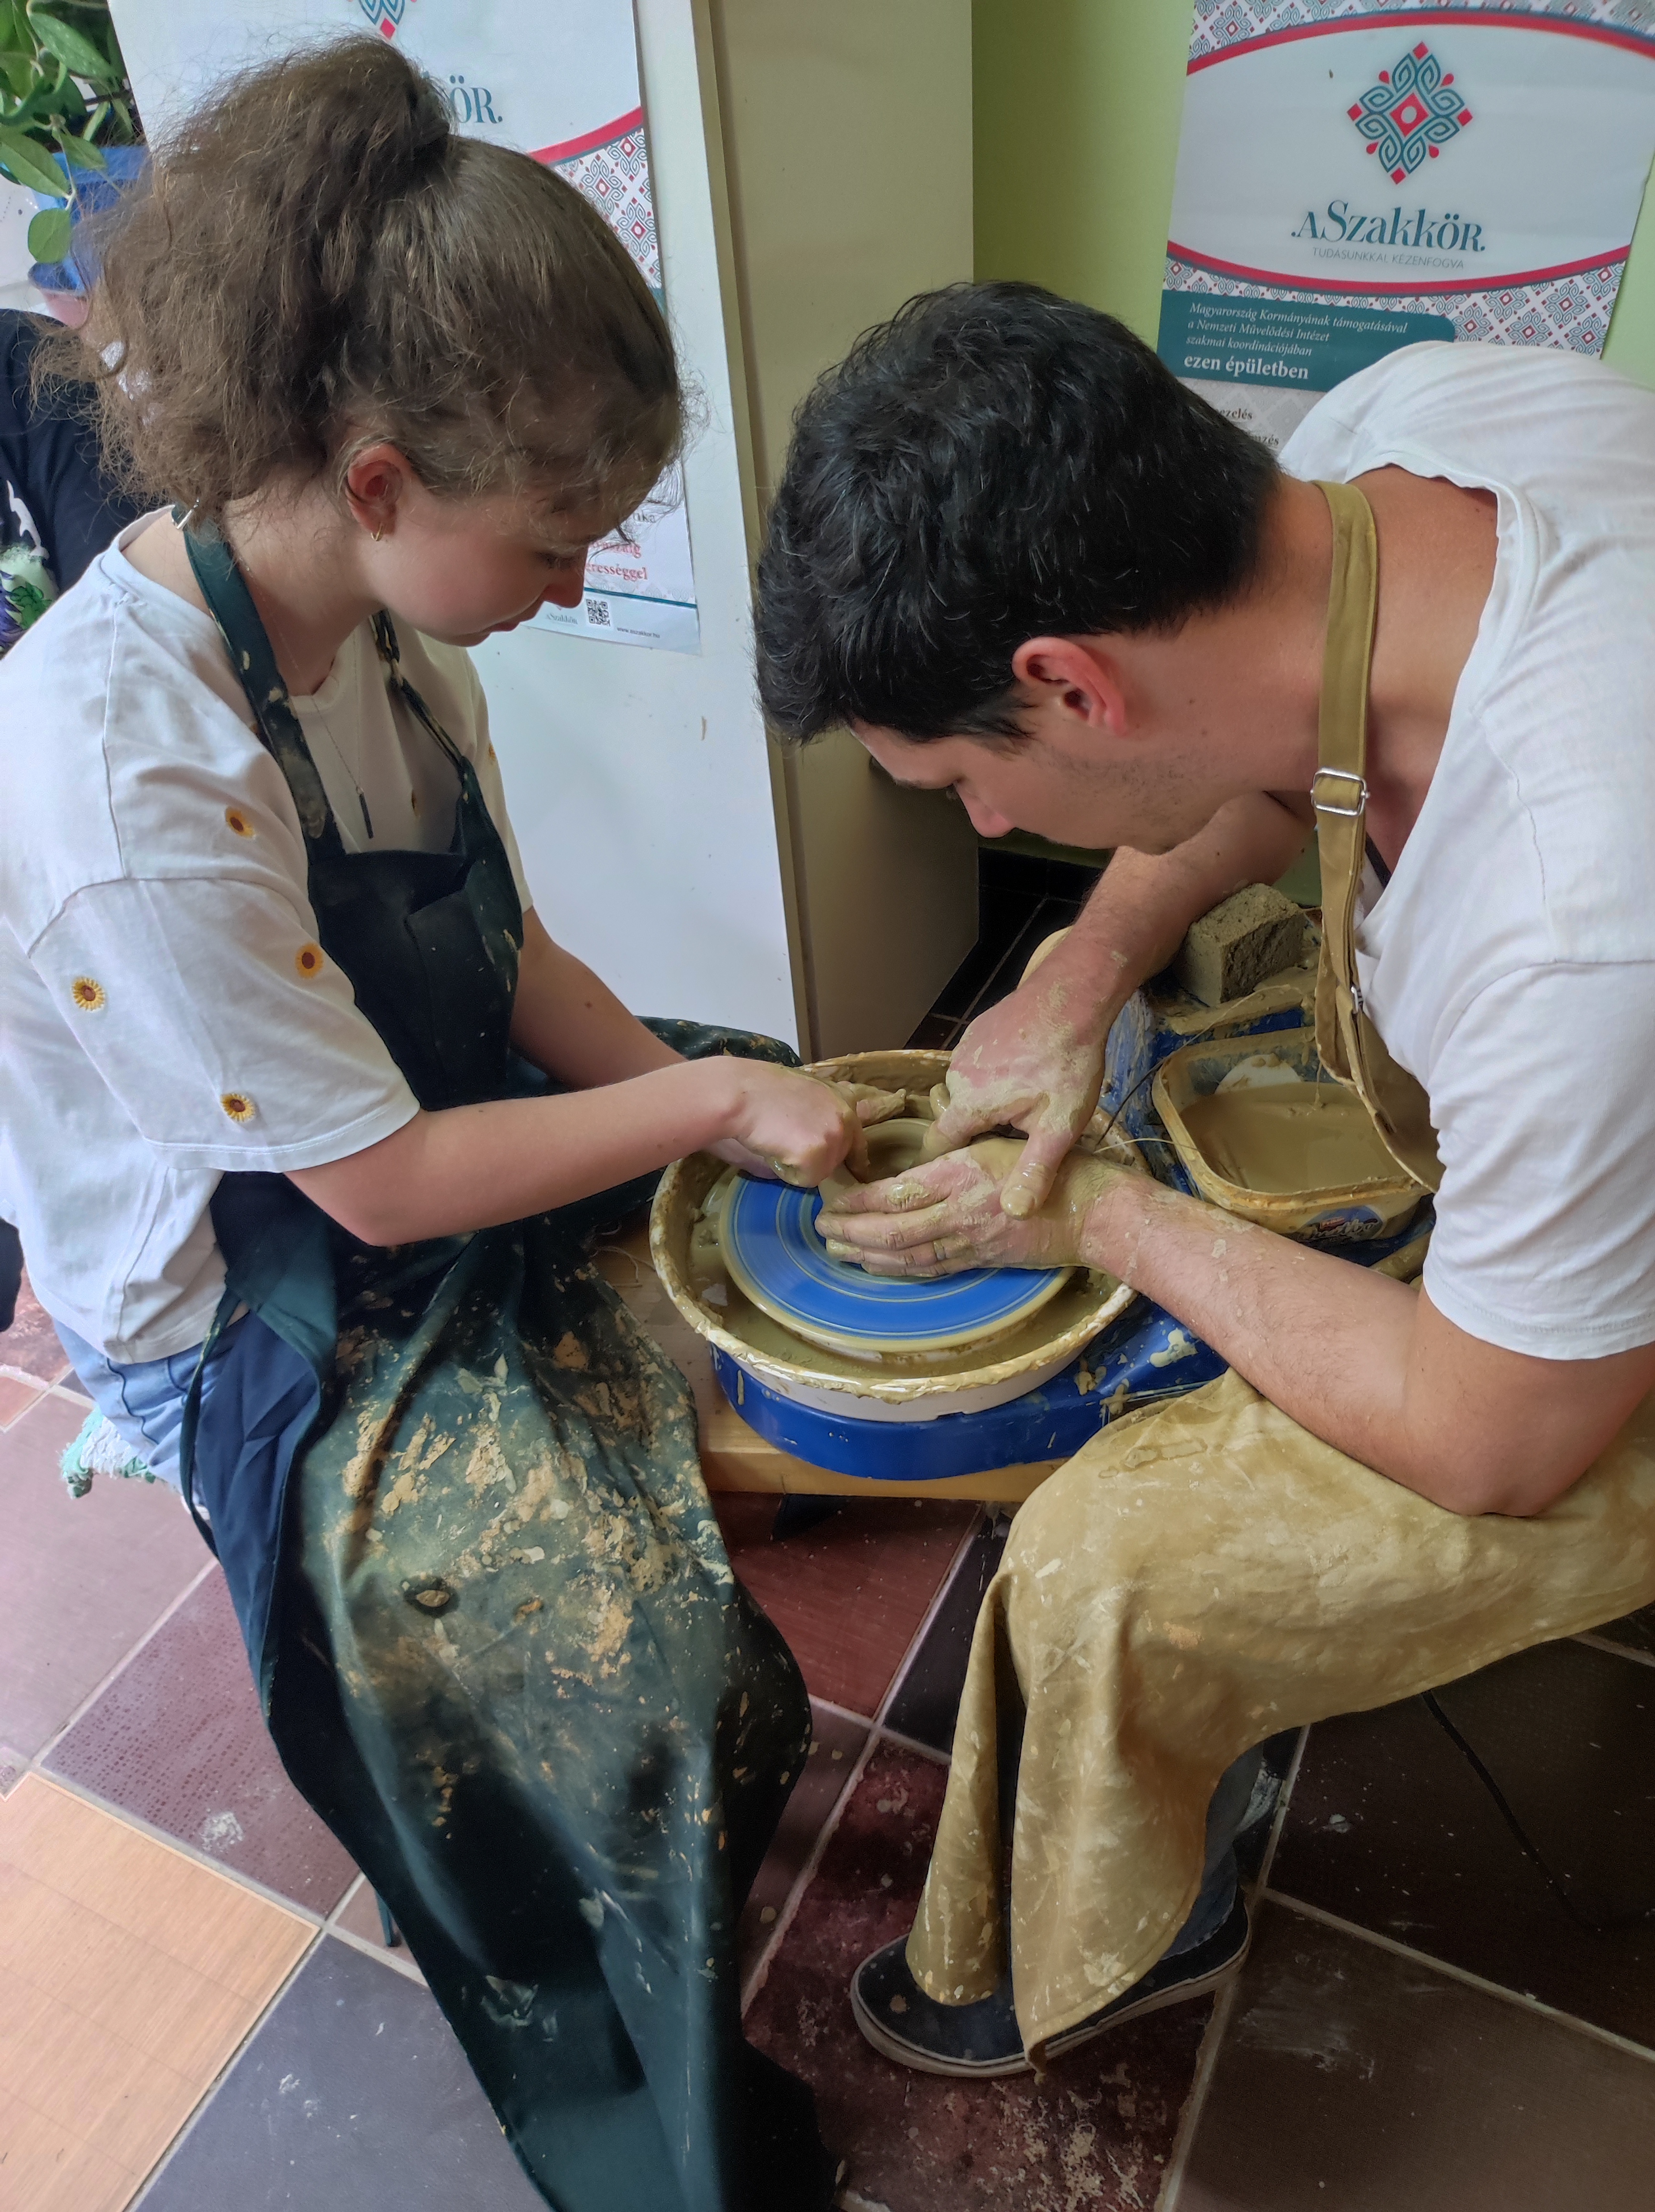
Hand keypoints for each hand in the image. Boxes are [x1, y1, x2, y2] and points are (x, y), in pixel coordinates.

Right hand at [704, 1064, 867, 1185]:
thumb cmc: (758, 1091)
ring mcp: (833, 1137)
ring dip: (799, 1166)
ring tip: (778, 1141)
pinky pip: (805, 1179)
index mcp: (843, 1100)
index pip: (857, 1139)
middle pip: (839, 1160)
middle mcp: (845, 1117)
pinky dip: (787, 1172)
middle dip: (816, 1160)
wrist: (740, 1093)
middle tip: (787, 1143)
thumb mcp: (803, 1092)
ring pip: (821, 1172)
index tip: (852, 1172)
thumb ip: (821, 1114)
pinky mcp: (817, 1154)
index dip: (850, 1158)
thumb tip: (824, 1141)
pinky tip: (774, 1149)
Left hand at [818, 1138, 1123, 1276]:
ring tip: (837, 1250)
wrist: (1093, 1211)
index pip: (896, 1193)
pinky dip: (899, 1269)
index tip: (833, 1199)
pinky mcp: (983, 1260)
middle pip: (893, 1230)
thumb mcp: (998, 1145)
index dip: (859, 1202)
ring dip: (868, 1255)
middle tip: (822, 1228)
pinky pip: (932, 1267)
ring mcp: (972, 1240)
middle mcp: (961, 1211)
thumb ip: (955, 1154)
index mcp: (962, 1174)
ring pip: (908, 1254)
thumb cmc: (1053, 1167)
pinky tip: (878, 1266)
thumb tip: (914, 1161)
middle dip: (852, 1232)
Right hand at [930, 966, 1113, 1217]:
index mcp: (969, 1106)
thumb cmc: (1068, 1063)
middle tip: (1014, 1139)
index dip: (943, 1166)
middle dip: (978, 1133)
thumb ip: (1034, 1170)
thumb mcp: (1059, 1126)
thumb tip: (1013, 1214)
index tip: (956, 1180)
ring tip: (1024, 1104)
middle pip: (956, 1120)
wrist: (1072, 995)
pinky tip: (1023, 1074)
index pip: (936, 1147)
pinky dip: (992, 1077)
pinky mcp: (975, 1032)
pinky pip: (976, 1067)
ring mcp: (963, 1051)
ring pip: (967, 1093)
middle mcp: (956, 1078)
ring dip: (987, 1104)